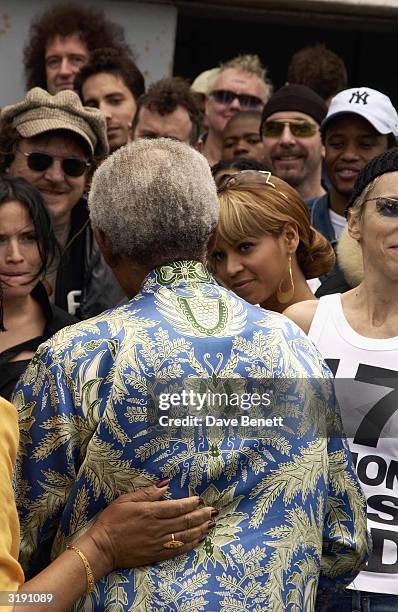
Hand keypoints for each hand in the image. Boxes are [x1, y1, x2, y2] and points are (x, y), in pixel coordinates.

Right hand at [81, 483, 214, 573]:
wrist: (102, 548)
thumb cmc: (112, 520)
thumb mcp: (126, 500)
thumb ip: (147, 493)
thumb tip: (165, 484)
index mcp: (150, 512)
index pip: (176, 507)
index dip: (191, 503)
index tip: (200, 500)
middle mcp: (158, 528)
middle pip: (185, 521)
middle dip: (201, 515)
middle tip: (213, 511)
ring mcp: (158, 543)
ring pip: (185, 536)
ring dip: (200, 529)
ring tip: (211, 524)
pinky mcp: (156, 554)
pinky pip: (178, 549)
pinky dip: (190, 544)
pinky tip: (198, 539)